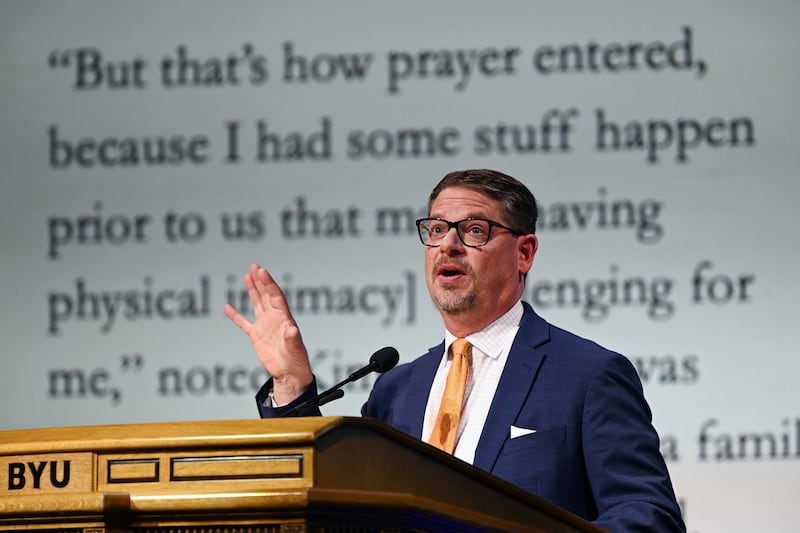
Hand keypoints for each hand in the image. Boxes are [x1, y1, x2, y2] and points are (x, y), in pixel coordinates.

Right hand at [224, 264, 312, 403]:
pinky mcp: (257, 336)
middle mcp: (275, 319)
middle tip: (254, 266)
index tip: (261, 271)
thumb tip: (291, 330)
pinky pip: (244, 323)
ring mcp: (265, 326)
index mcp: (284, 318)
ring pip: (258, 303)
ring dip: (252, 290)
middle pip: (267, 295)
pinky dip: (236, 316)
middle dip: (261, 281)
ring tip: (247, 275)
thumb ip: (293, 340)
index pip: (276, 296)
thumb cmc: (297, 361)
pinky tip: (227, 307)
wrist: (290, 374)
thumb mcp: (296, 350)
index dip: (269, 283)